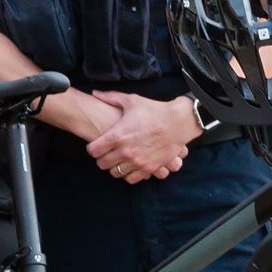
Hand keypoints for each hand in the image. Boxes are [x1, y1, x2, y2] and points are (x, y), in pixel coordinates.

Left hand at [85, 92, 203, 183]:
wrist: (179, 122)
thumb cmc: (154, 110)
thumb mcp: (131, 101)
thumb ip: (110, 98)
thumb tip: (94, 93)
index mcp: (117, 136)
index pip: (93, 151)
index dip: (92, 148)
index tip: (96, 145)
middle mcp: (125, 151)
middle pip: (102, 164)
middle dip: (102, 158)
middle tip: (106, 153)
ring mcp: (137, 161)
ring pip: (115, 173)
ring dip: (115, 167)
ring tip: (118, 160)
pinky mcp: (149, 168)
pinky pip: (132, 179)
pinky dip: (129, 174)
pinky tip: (130, 166)